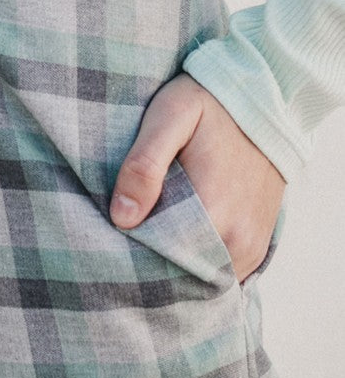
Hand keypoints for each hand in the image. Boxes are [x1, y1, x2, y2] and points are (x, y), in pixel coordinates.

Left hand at [109, 72, 284, 282]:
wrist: (265, 101)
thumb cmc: (211, 104)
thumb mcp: (170, 116)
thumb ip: (144, 165)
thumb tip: (122, 218)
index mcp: (213, 212)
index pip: (156, 259)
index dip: (130, 248)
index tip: (113, 229)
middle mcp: (238, 240)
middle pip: (177, 271)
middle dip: (149, 258)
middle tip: (127, 229)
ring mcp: (251, 248)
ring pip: (198, 276)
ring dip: (173, 262)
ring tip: (152, 229)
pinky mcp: (257, 247)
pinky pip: (219, 272)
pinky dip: (197, 261)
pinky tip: (178, 236)